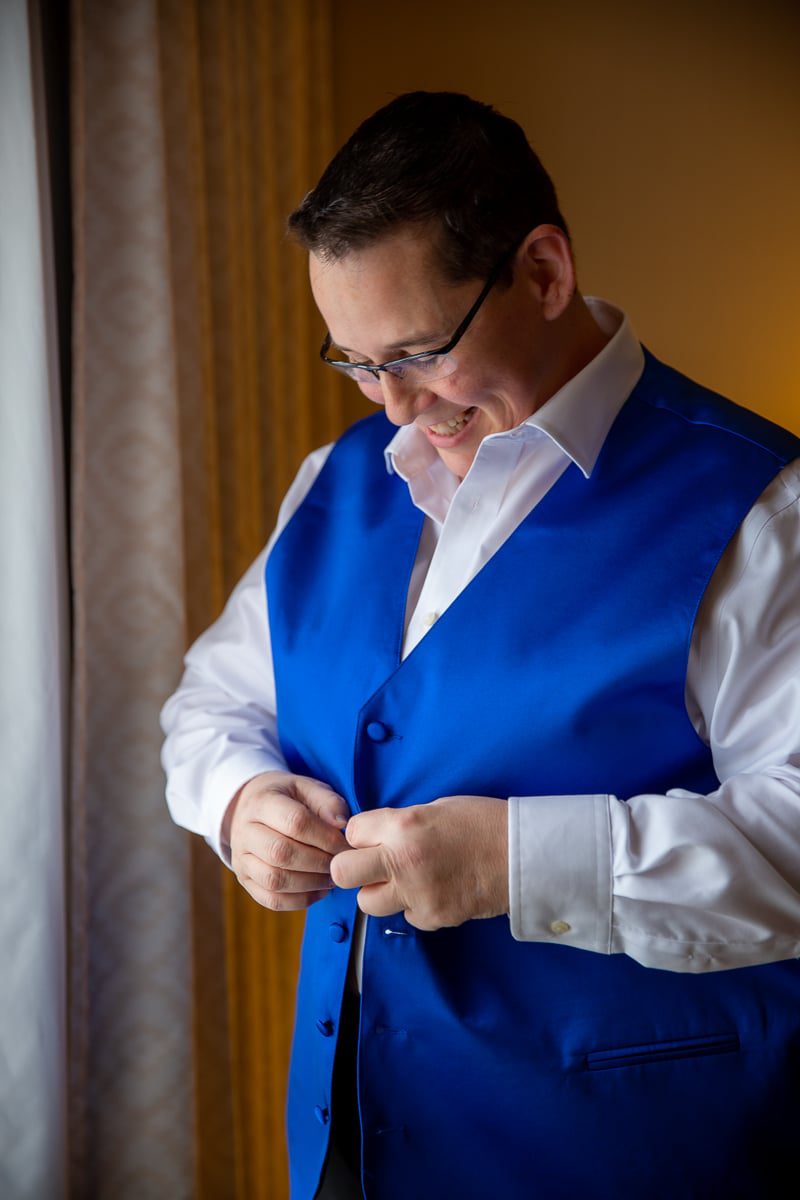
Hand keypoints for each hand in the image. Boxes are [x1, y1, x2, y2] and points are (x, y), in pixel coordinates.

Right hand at [225, 770, 348, 910]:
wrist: (251, 808)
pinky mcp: (246, 881)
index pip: (295, 821)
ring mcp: (241, 859)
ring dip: (311, 883)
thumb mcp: (306, 787)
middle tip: (342, 864)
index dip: (326, 837)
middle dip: (319, 862)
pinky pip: (272, 899)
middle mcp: (245, 832)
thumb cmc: (287, 798)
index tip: (347, 845)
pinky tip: (320, 890)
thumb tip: (342, 823)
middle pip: (282, 853)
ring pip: (275, 880)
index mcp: (262, 802)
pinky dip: (300, 900)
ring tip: (333, 877)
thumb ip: (327, 801)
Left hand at [330, 795, 507, 930]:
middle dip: (352, 867)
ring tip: (403, 879)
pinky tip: (434, 889)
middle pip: (343, 873)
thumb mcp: (435, 808)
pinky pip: (405, 916)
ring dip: (380, 890)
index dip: (361, 834)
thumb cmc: (482, 822)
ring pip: (368, 902)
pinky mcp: (432, 917)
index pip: (352, 832)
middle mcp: (402, 861)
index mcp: (403, 826)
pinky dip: (413, 905)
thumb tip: (376, 838)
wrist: (522, 854)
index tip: (374, 836)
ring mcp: (416, 894)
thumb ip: (401, 824)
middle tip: (371, 863)